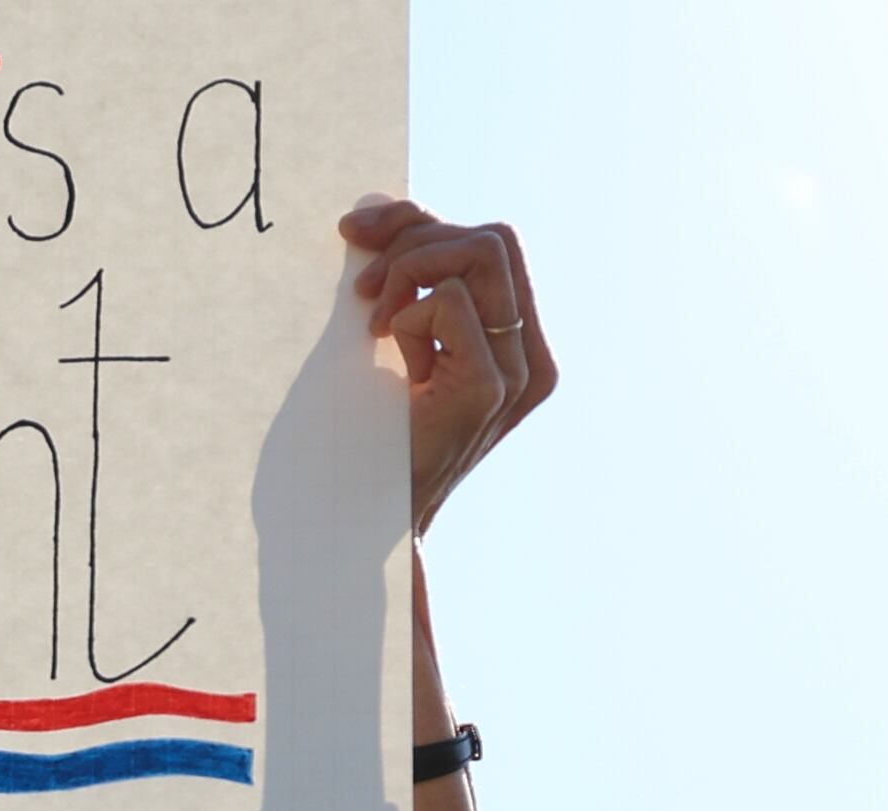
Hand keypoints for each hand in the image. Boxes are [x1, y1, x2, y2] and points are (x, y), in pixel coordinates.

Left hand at [342, 201, 555, 537]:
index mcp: (518, 343)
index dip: (421, 220)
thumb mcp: (393, 346)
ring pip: (481, 255)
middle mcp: (532, 357)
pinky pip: (451, 305)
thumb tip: (372, 214)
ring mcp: (519, 374)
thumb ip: (405, 289)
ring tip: (372, 321)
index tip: (355, 232)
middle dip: (414, 237)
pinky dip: (406, 318)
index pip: (491, 243)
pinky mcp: (490, 390)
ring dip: (410, 273)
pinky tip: (388, 358)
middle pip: (494, 237)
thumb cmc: (368, 434)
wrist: (363, 518)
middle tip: (359, 286)